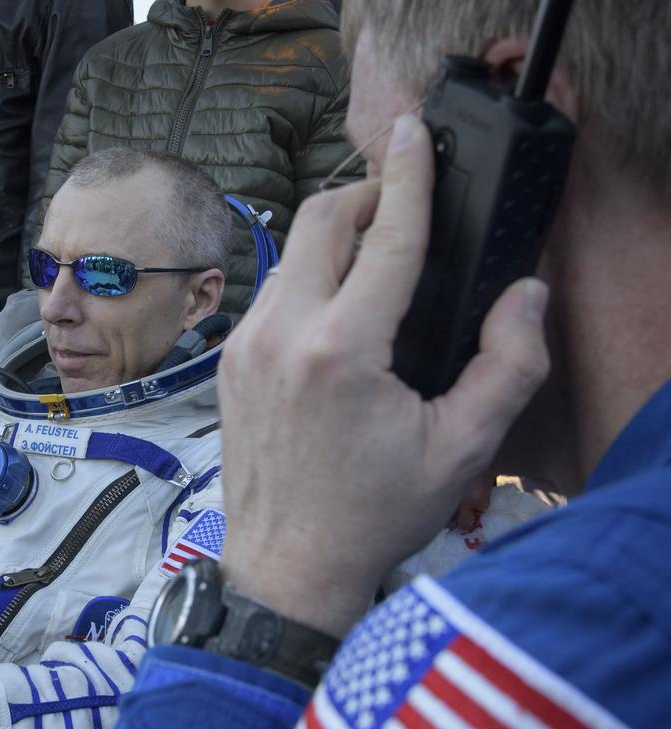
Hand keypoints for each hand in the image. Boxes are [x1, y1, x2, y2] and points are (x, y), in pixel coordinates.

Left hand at [217, 114, 550, 636]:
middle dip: (366, 196)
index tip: (416, 133)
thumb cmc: (370, 515)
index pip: (385, 237)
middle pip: (321, 221)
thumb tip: (524, 295)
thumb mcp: (461, 449)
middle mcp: (281, 335)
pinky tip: (341, 306)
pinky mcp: (231, 363)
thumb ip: (508, 364)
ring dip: (336, 237)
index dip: (409, 176)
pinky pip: (273, 291)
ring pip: (292, 253)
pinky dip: (309, 277)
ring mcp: (246, 347)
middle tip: (406, 205)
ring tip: (381, 256)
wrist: (285, 568)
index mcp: (340, 351)